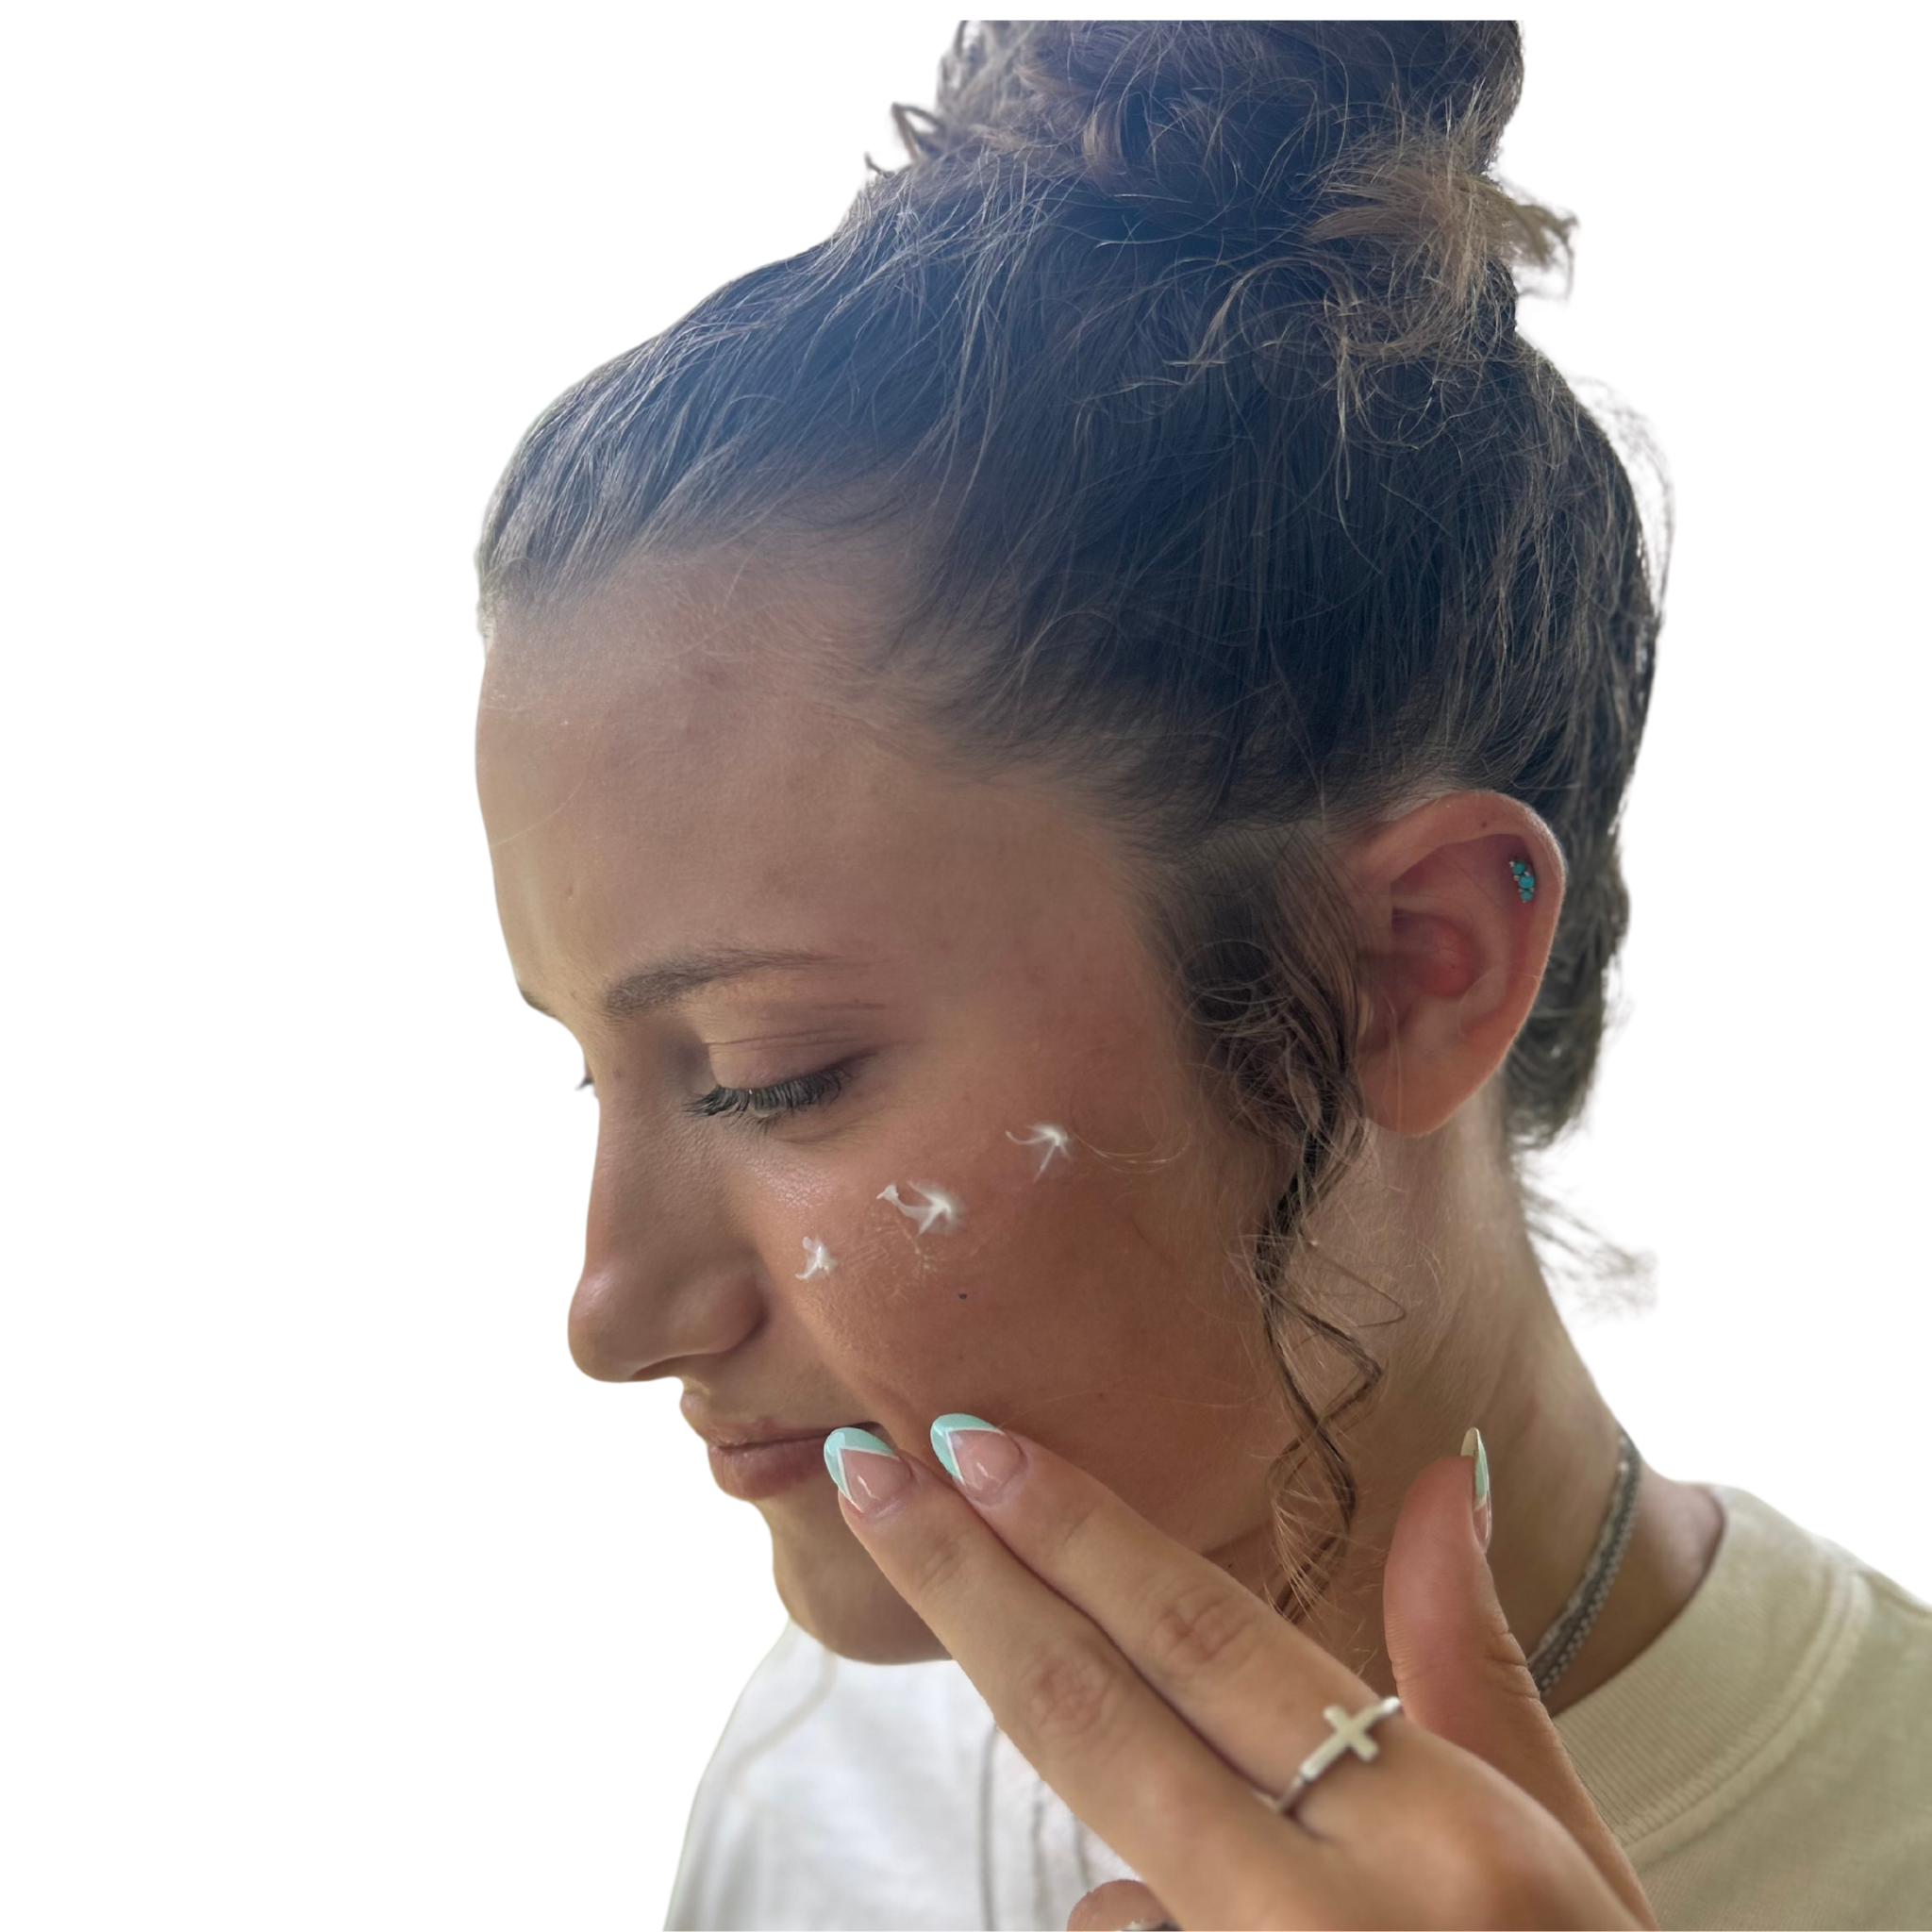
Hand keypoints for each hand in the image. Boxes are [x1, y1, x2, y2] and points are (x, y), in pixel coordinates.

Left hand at [824, 1418, 1653, 1929]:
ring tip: (1262, 1909)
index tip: (968, 1440)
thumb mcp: (1562, 1850)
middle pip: (1092, 1718)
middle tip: (868, 1472)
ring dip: (1139, 1869)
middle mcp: (1333, 1925)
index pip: (1211, 1644)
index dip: (1076, 1532)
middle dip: (964, 1580)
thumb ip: (1477, 1669)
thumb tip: (1443, 1475)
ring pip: (1101, 1889)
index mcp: (1446, 1837)